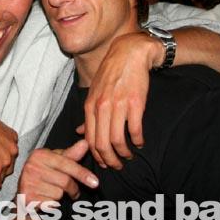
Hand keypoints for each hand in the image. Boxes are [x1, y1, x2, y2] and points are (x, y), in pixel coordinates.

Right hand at [18, 140, 97, 205]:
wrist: (25, 193)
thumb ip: (71, 154)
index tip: (95, 182)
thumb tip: (85, 143)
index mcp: (39, 154)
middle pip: (65, 181)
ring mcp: (28, 182)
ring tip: (56, 193)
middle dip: (74, 189)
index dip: (82, 173)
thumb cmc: (44, 175)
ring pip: (58, 193)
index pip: (66, 164)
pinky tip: (47, 199)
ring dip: (62, 196)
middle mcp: (32, 166)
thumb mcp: (56, 161)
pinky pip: (50, 203)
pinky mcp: (27, 197)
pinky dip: (53, 204)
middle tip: (75, 192)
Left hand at [84, 32, 161, 168]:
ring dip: (124, 153)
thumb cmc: (111, 73)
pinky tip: (139, 142)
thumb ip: (88, 114)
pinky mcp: (136, 103)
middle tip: (117, 166)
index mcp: (90, 105)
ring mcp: (118, 105)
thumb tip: (80, 132)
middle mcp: (101, 107)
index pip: (89, 138)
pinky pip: (134, 130)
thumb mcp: (94, 92)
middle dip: (109, 160)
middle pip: (102, 144)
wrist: (129, 53)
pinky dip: (137, 140)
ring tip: (129, 156)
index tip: (104, 163)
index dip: (97, 155)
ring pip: (117, 140)